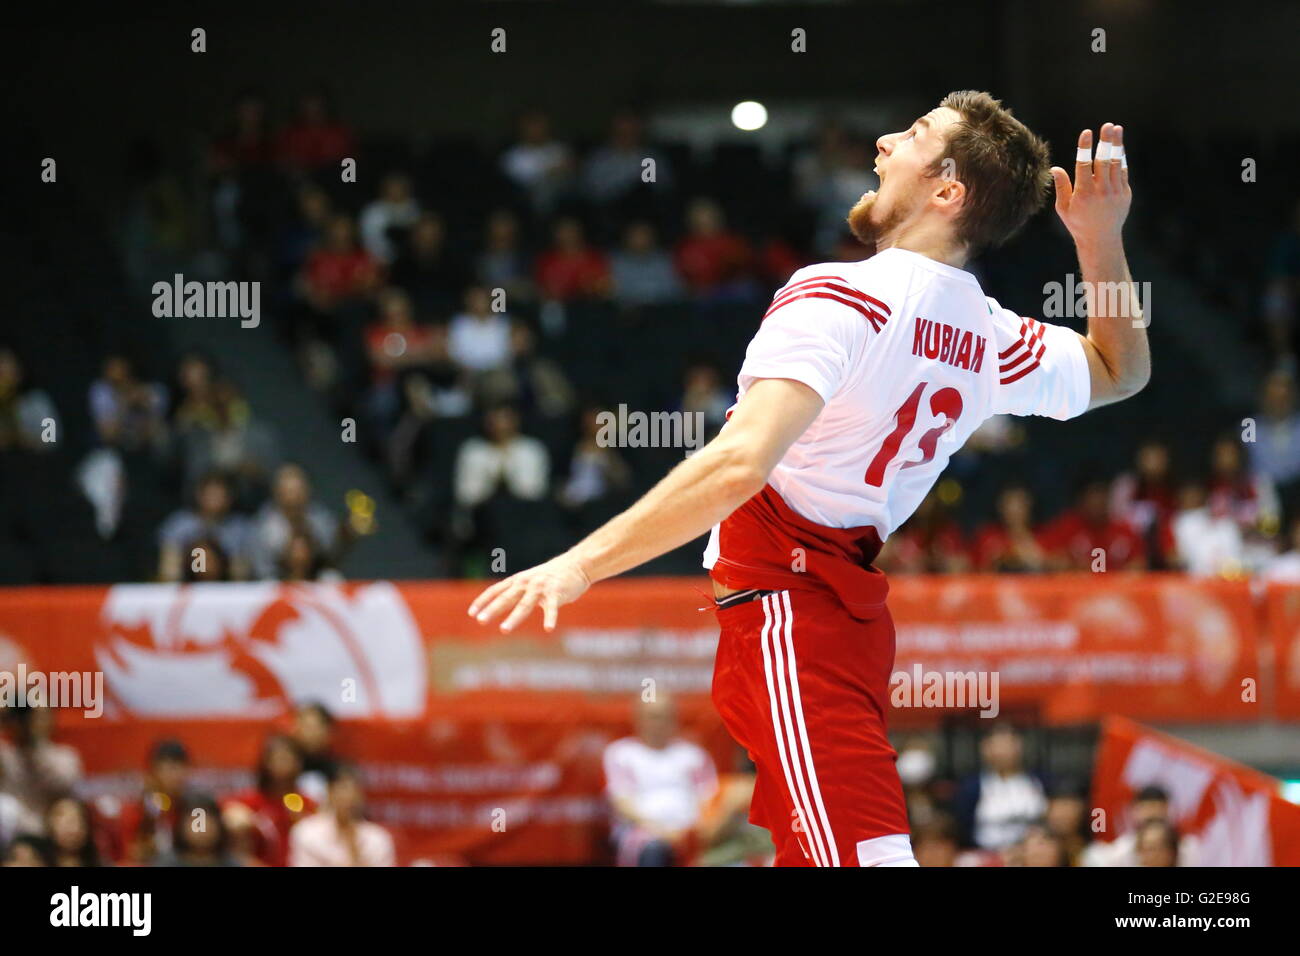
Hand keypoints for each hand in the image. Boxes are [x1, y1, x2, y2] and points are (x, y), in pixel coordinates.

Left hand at [467, 552, 591, 631]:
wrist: (576, 564)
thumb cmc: (551, 576)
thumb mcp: (530, 581)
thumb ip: (516, 591)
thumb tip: (499, 605)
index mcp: (518, 580)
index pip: (496, 590)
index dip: (483, 601)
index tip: (472, 613)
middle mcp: (527, 583)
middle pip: (506, 598)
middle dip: (493, 609)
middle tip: (480, 620)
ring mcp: (541, 588)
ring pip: (525, 604)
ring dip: (514, 617)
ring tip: (504, 630)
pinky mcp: (557, 593)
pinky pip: (552, 608)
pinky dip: (550, 618)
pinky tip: (548, 629)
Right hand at [1050, 123, 1129, 250]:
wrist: (1101, 240)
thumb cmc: (1078, 223)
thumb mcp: (1064, 208)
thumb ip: (1062, 187)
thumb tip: (1055, 168)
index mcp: (1083, 194)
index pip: (1084, 165)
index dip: (1085, 147)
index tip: (1086, 132)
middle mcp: (1101, 191)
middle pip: (1103, 161)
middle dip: (1105, 141)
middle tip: (1107, 125)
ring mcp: (1115, 192)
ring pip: (1116, 163)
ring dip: (1116, 145)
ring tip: (1116, 129)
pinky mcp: (1125, 193)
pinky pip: (1123, 171)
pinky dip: (1121, 158)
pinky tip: (1119, 146)